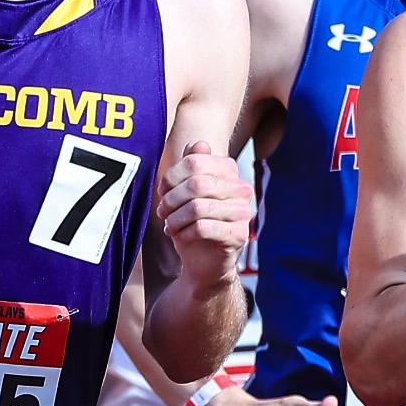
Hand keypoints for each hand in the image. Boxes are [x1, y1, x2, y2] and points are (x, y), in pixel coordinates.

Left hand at [156, 140, 252, 292]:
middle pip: (196, 184)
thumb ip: (192, 166)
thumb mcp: (187, 192)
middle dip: (172, 199)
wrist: (204, 261)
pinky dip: (184, 233)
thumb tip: (199, 144)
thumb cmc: (194, 222)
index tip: (162, 191)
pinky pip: (203, 228)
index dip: (172, 175)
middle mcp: (241, 189)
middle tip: (162, 212)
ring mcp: (243, 213)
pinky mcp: (238, 235)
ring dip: (175, 218)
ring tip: (169, 225)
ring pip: (198, 207)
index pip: (196, 161)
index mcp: (230, 172)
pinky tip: (180, 236)